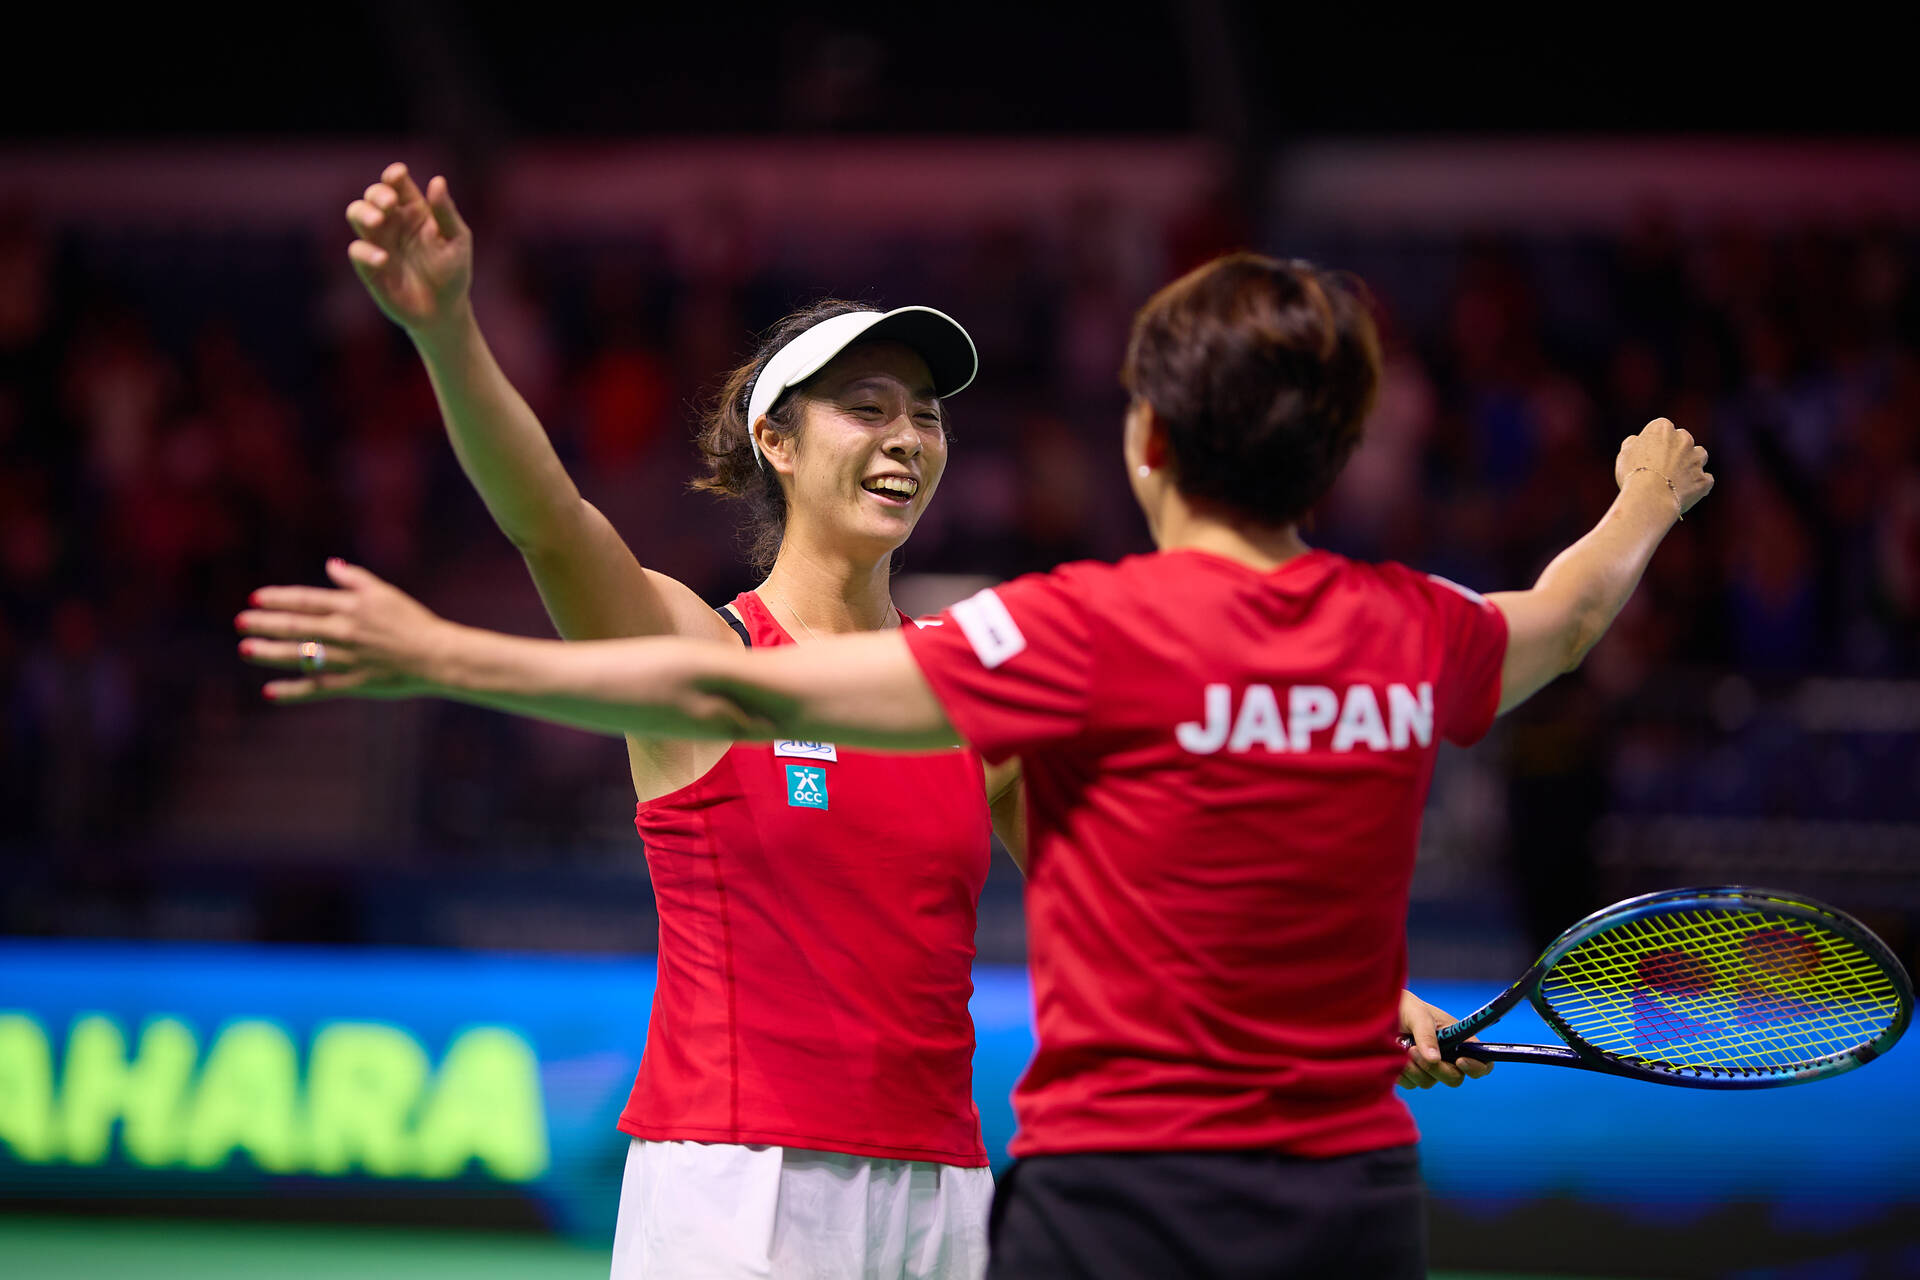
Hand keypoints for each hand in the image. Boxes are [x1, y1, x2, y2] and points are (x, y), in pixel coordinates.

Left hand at [235, 559, 454, 701]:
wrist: (437, 656)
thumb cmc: (413, 621)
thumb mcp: (385, 593)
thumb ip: (355, 579)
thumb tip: (330, 565)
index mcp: (351, 608)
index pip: (307, 600)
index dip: (279, 598)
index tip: (255, 598)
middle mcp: (344, 632)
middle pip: (297, 626)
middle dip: (265, 624)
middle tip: (240, 622)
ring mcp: (346, 659)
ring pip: (301, 656)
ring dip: (270, 652)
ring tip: (246, 650)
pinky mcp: (352, 683)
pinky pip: (317, 688)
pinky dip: (293, 691)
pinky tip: (270, 692)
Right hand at [345, 163, 472, 335]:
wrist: (444, 311)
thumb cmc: (453, 271)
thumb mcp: (457, 240)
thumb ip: (445, 212)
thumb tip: (437, 181)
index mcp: (414, 210)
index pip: (398, 185)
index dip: (394, 176)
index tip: (398, 175)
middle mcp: (392, 222)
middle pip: (372, 195)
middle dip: (377, 194)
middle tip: (390, 204)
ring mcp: (378, 242)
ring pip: (356, 214)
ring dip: (363, 213)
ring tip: (378, 221)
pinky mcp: (369, 266)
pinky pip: (357, 250)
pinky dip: (366, 251)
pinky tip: (383, 259)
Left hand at [1397, 990, 1492, 1089]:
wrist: (1375, 1011)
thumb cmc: (1404, 1006)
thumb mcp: (1417, 1015)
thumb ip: (1426, 1035)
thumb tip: (1434, 1060)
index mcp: (1457, 1039)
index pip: (1481, 1061)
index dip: (1477, 1067)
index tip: (1460, 1061)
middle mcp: (1446, 1055)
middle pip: (1454, 1078)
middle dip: (1436, 1069)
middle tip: (1413, 1050)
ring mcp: (1428, 1067)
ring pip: (1429, 1082)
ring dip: (1414, 1068)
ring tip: (1400, 1046)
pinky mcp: (1411, 1073)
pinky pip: (1410, 1083)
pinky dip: (1401, 1071)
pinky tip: (1392, 1053)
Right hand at [1615, 417, 1712, 516]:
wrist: (1650, 498)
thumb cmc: (1633, 474)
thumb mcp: (1624, 455)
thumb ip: (1632, 444)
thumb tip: (1636, 441)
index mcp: (1662, 429)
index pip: (1661, 428)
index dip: (1654, 441)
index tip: (1647, 453)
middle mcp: (1684, 439)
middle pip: (1683, 440)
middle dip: (1676, 450)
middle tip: (1661, 466)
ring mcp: (1696, 459)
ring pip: (1699, 456)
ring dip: (1691, 463)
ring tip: (1676, 478)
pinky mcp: (1704, 479)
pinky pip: (1705, 479)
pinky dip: (1698, 484)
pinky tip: (1684, 492)